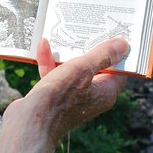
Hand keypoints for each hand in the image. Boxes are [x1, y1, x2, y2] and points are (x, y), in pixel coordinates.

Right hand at [0, 37, 128, 152]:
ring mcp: (72, 97)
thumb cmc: (58, 98)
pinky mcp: (54, 97)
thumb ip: (102, 55)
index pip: (118, 70)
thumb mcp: (82, 69)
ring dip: (66, 54)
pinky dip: (50, 62)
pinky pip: (56, 75)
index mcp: (105, 92)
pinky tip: (43, 47)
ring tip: (62, 35)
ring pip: (73, 70)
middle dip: (88, 48)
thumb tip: (124, 45)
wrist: (29, 123)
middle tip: (88, 28)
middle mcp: (91, 96)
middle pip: (95, 67)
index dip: (116, 52)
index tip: (113, 34)